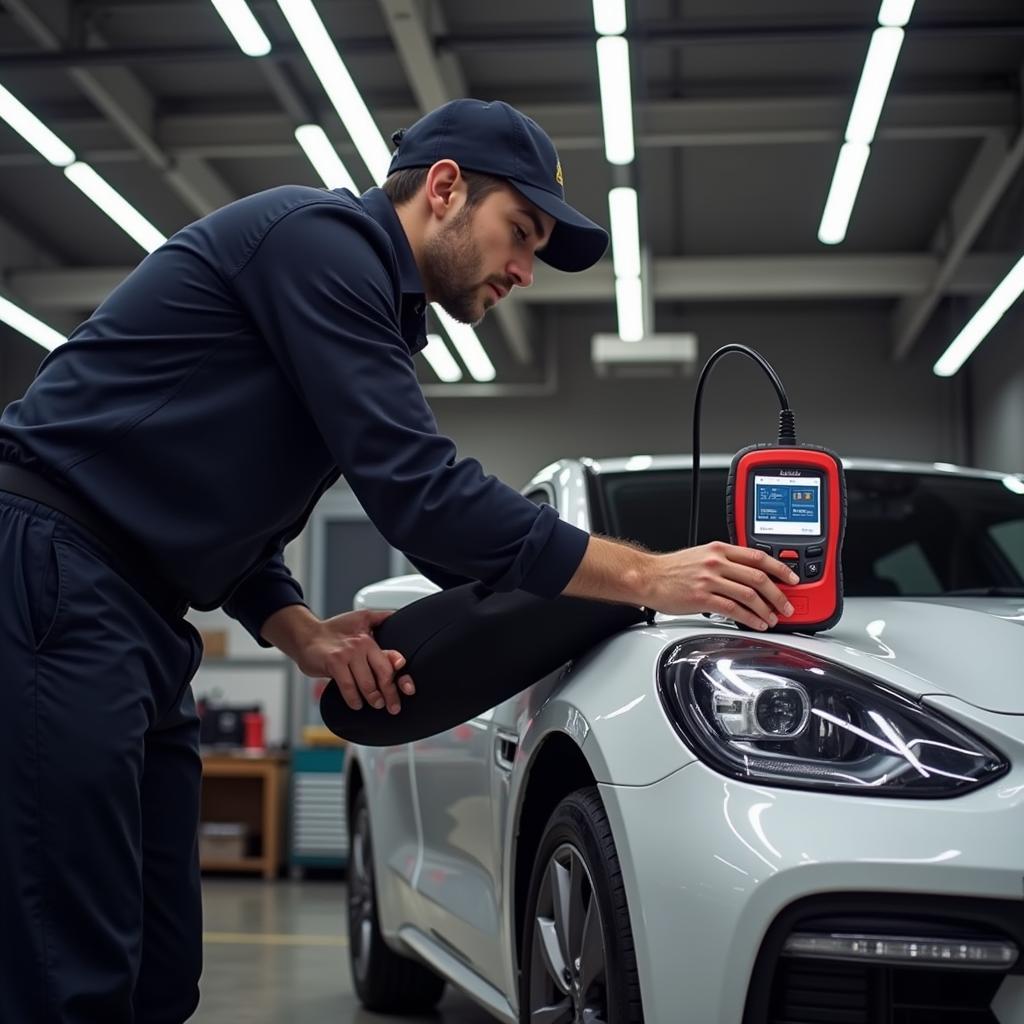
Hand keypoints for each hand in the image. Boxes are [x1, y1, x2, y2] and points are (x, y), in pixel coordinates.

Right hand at [293, 609, 414, 713]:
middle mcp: (362, 644)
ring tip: (377, 705)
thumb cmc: (332, 631)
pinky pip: (348, 686)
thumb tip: (395, 617)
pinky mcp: (334, 662)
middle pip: (383, 674)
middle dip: (390, 693)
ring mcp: (348, 654)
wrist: (305, 635)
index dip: (401, 676)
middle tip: (393, 706)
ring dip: (373, 698)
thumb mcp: (359, 620)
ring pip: (367, 683)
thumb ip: (378, 620)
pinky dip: (353, 699)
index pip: (392, 659)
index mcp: (370, 638)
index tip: (407, 689)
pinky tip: (356, 704)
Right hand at [645, 542, 797, 629]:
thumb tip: (750, 574)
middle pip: (758, 577)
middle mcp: (716, 562)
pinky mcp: (702, 598)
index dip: (780, 569)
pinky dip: (749, 618)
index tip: (792, 579)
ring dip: (766, 610)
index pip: (758, 557)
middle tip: (787, 605)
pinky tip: (756, 624)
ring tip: (773, 619)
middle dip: (778, 594)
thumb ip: (726, 561)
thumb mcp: (702, 555)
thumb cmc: (672, 569)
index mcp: (719, 549)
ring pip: (749, 595)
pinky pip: (733, 609)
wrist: (648, 577)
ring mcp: (709, 580)